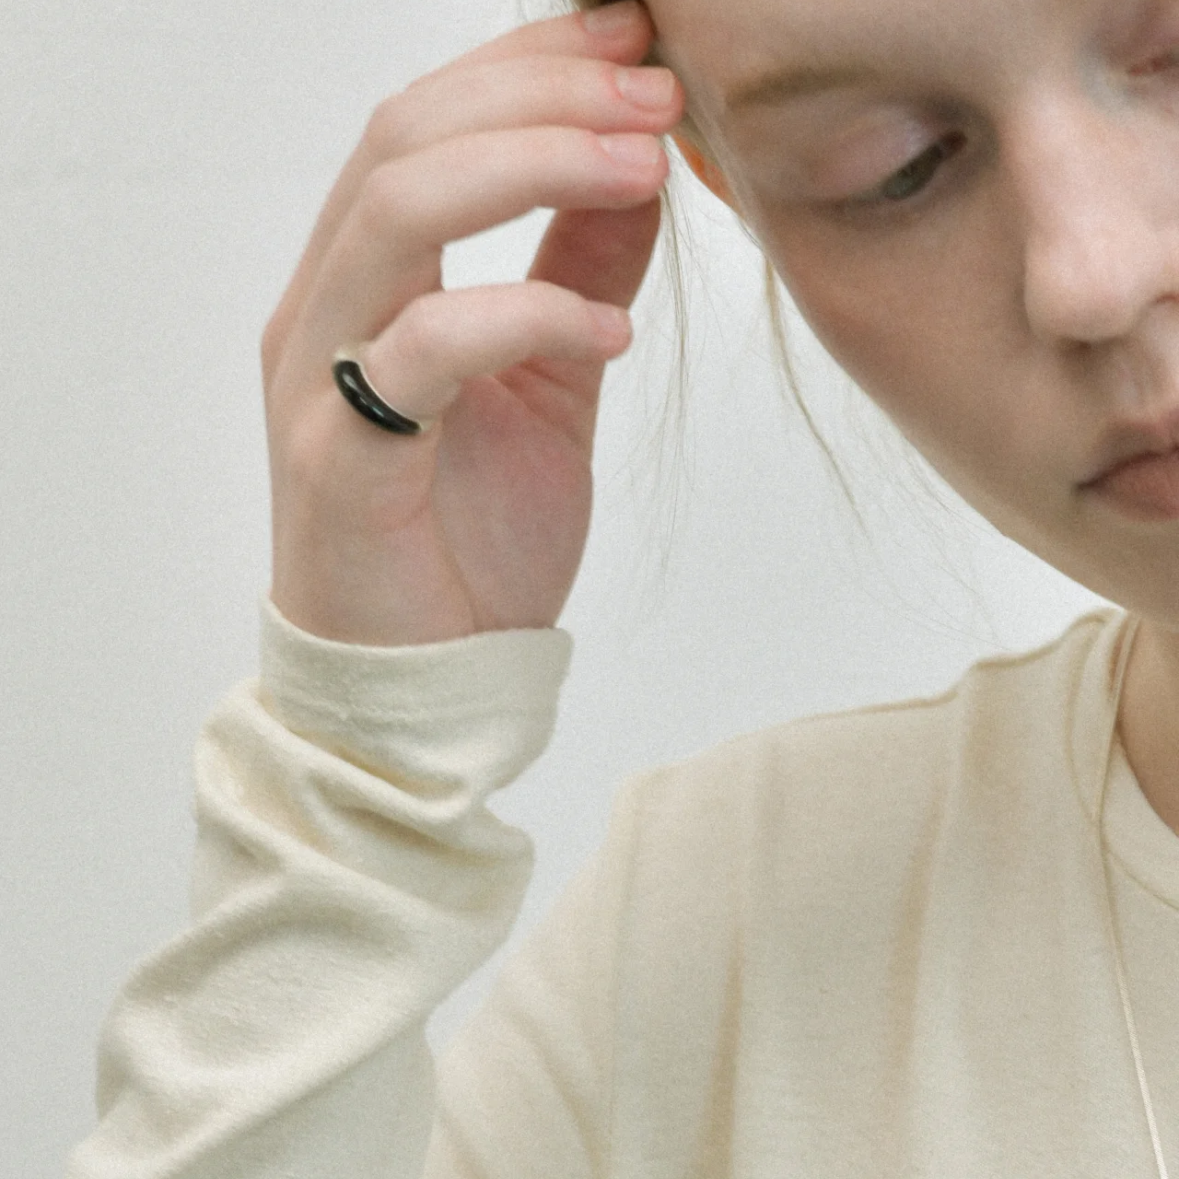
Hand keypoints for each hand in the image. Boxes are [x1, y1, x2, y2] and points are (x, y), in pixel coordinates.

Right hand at [263, 1, 683, 645]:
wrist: (428, 676)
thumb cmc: (473, 536)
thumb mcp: (551, 383)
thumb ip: (578, 274)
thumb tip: (639, 173)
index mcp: (367, 281)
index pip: (429, 124)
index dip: (530, 65)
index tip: (636, 45)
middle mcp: (325, 307)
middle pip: (408, 137)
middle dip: (541, 93)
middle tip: (654, 92)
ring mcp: (319, 379)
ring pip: (399, 211)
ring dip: (532, 165)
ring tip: (644, 165)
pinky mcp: (337, 457)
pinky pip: (426, 351)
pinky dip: (526, 318)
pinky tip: (610, 332)